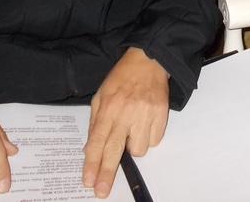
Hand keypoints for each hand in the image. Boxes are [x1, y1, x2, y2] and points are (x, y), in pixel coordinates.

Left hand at [83, 47, 169, 198]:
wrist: (148, 60)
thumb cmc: (122, 78)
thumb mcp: (101, 95)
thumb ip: (95, 122)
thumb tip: (90, 149)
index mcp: (108, 107)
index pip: (97, 141)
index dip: (91, 163)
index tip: (88, 180)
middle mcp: (126, 112)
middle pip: (114, 149)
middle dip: (107, 172)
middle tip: (101, 190)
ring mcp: (145, 114)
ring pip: (139, 149)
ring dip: (134, 146)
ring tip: (132, 129)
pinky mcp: (161, 114)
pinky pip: (154, 141)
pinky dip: (148, 137)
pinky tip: (144, 122)